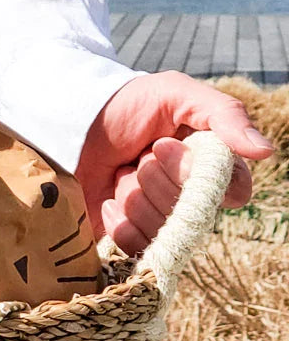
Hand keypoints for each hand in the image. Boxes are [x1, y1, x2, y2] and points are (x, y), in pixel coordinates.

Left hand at [76, 71, 274, 255]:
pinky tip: (107, 199)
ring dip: (132, 196)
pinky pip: (135, 248)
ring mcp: (162, 223)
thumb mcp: (176, 93)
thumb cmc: (130, 105)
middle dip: (153, 178)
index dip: (194, 174)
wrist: (75, 123)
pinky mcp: (131, 240)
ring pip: (161, 233)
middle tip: (137, 154)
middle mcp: (192, 200)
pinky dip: (117, 221)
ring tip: (120, 172)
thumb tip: (265, 151)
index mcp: (213, 167)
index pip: (231, 192)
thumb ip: (223, 114)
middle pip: (191, 215)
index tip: (160, 145)